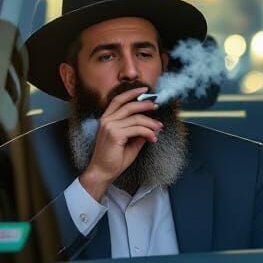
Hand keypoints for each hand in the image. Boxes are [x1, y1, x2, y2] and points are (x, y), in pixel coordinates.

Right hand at [79, 86, 161, 200]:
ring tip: (159, 128)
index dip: (132, 93)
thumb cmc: (114, 159)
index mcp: (106, 119)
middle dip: (145, 104)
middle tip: (156, 106)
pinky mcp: (115, 134)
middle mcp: (106, 120)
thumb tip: (152, 125)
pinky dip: (148, 132)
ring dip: (150, 123)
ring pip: (136, 118)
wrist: (103, 172)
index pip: (119, 100)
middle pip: (129, 106)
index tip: (144, 90)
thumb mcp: (129, 142)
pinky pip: (137, 129)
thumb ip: (138, 132)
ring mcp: (110, 127)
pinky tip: (153, 138)